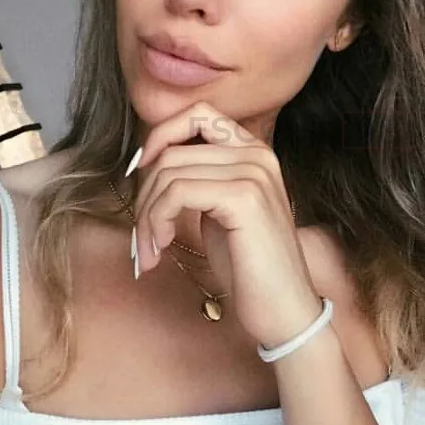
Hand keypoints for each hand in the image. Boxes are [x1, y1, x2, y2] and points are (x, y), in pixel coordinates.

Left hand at [129, 101, 323, 347]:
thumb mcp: (220, 212)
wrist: (284, 310)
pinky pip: (177, 192)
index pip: (197, 113)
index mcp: (254, 152)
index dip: (160, 136)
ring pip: (169, 172)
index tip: (140, 173)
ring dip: (146, 216)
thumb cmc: (249, 267)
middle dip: (144, 195)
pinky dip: (157, 222)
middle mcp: (257, 154)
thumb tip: (149, 165)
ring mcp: (253, 173)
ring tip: (149, 250)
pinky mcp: (244, 197)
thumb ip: (199, 180)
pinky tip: (161, 249)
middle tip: (143, 236)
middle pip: (173, 150)